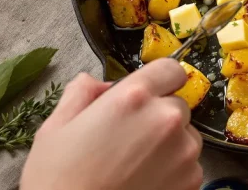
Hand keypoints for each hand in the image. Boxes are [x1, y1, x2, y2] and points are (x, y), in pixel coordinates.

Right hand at [20, 59, 202, 189]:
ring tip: (135, 164)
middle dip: (158, 115)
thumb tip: (97, 82)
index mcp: (133, 98)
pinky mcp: (192, 180)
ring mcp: (183, 151)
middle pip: (177, 104)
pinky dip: (174, 170)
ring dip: (169, 143)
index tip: (147, 94)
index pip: (170, 69)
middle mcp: (166, 119)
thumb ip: (81, 93)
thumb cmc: (58, 181)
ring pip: (186, 135)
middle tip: (130, 138)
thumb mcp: (55, 128)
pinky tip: (144, 181)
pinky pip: (190, 164)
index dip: (159, 80)